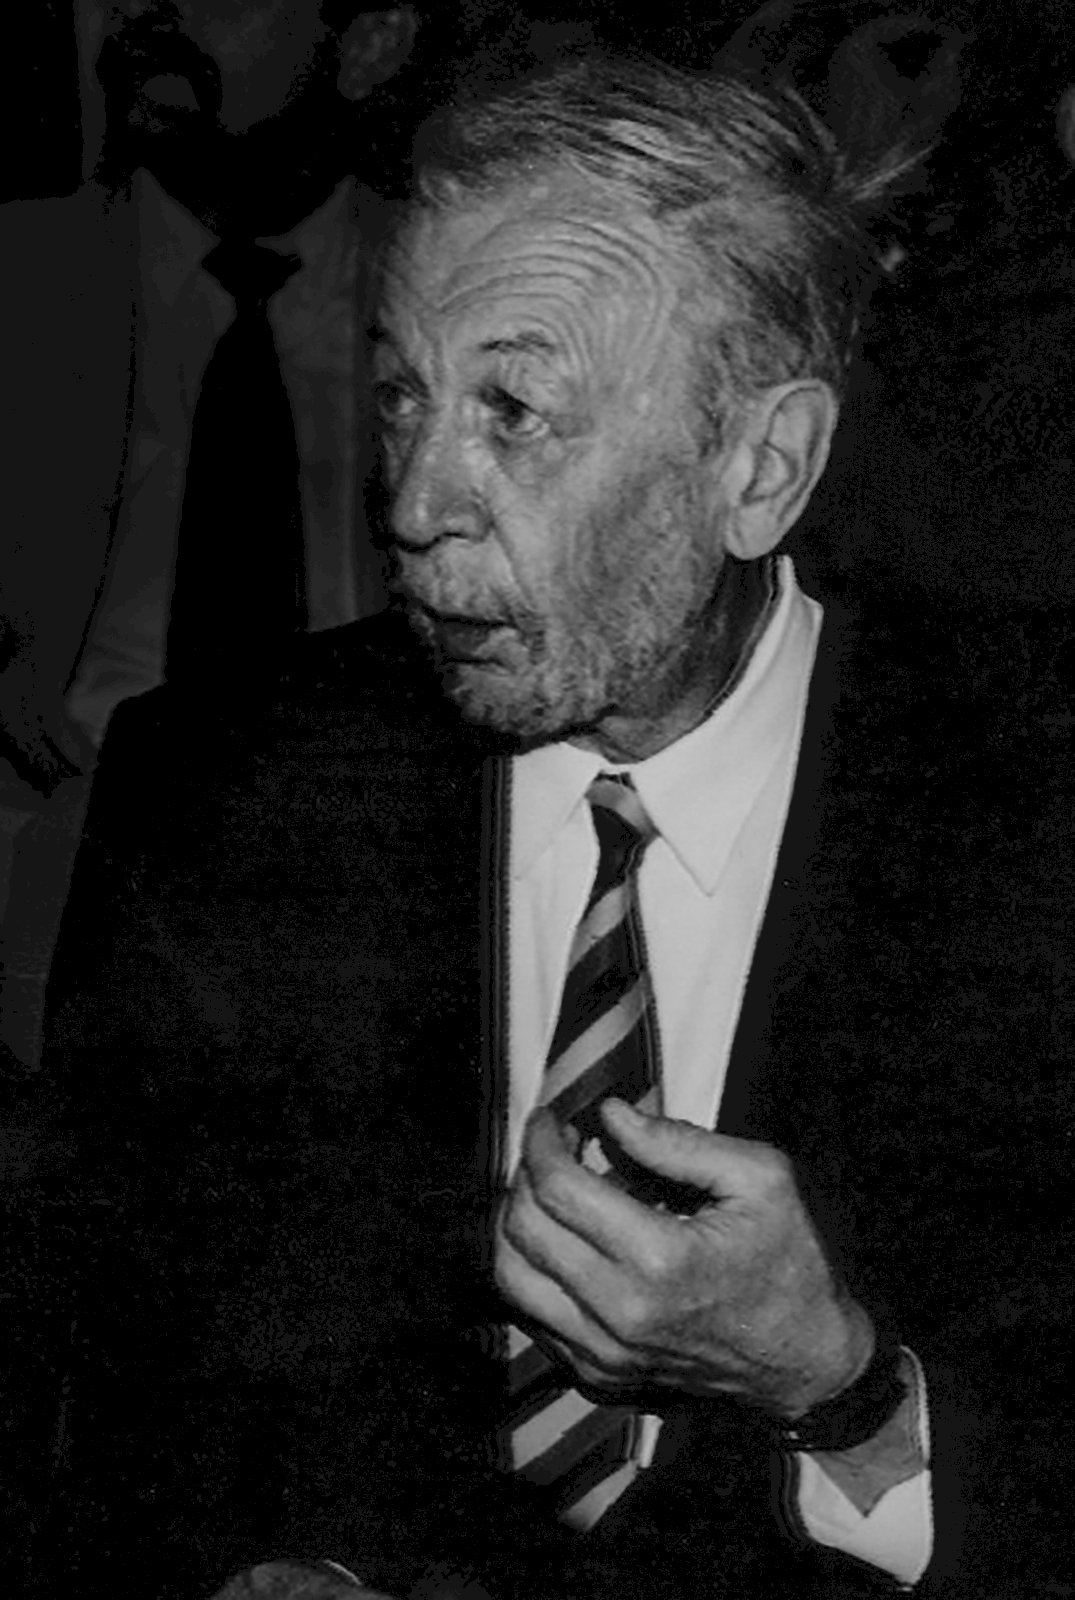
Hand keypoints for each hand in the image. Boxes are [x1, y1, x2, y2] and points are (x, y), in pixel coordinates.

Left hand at [495, 1101, 873, 1417]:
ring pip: (512, 1277)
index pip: (558, 1188)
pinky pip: (531, 1317)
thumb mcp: (760, 1178)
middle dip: (525, 1172)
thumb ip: (678, 1142)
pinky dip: (531, 1271)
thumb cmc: (793, 1262)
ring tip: (548, 1192)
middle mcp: (620, 1313)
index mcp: (661, 1260)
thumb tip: (610, 1114)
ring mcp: (605, 1353)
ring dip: (515, 1222)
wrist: (808, 1362)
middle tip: (553, 1147)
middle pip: (523, 1229)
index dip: (541, 1140)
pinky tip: (563, 1243)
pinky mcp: (600, 1375)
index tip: (551, 1116)